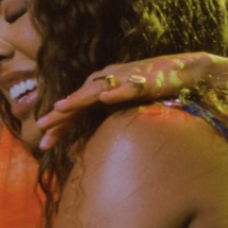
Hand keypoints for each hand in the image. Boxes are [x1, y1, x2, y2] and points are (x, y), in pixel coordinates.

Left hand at [36, 53, 216, 149]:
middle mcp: (108, 82)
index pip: (75, 111)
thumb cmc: (152, 95)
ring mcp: (124, 78)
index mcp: (101, 91)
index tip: (43, 144)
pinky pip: (128, 85)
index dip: (59, 126)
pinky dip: (115, 90)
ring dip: (78, 98)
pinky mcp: (144, 79)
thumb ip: (100, 131)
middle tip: (41, 129)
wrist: (186, 74)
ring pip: (96, 90)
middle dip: (60, 115)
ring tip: (61, 108)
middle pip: (78, 100)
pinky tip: (104, 97)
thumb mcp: (122, 117)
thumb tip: (74, 153)